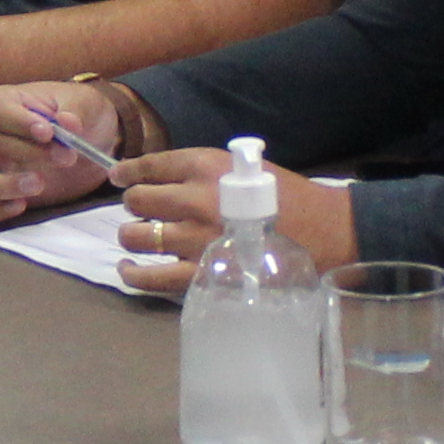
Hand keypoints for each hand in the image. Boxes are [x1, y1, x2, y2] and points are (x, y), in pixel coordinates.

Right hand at [0, 77, 142, 223]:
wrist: (92, 141)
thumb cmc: (80, 114)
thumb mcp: (86, 104)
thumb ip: (76, 111)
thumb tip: (67, 123)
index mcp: (3, 101)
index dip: (18, 121)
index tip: (48, 132)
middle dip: (24, 151)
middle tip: (65, 157)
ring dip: (1, 186)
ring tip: (39, 184)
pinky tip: (21, 207)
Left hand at [112, 149, 354, 293]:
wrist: (324, 233)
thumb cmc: (286, 198)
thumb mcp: (245, 166)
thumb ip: (204, 171)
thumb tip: (162, 179)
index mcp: (206, 167)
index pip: (150, 165)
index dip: (128, 171)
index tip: (119, 176)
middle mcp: (195, 200)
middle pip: (137, 201)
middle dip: (135, 205)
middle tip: (145, 212)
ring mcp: (194, 240)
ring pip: (135, 236)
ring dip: (131, 236)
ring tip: (138, 238)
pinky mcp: (198, 275)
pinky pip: (148, 278)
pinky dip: (131, 273)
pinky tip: (128, 269)